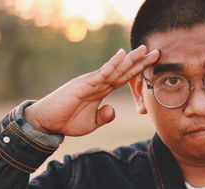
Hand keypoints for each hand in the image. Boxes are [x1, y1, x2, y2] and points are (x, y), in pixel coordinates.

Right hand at [24, 45, 159, 135]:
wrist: (48, 122)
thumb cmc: (67, 121)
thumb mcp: (92, 123)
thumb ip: (104, 116)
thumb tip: (112, 110)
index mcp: (101, 90)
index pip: (123, 78)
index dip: (138, 71)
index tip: (152, 65)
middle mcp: (98, 83)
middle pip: (123, 70)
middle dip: (140, 62)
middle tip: (156, 52)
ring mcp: (91, 82)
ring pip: (115, 69)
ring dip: (130, 60)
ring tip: (144, 50)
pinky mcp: (84, 84)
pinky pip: (101, 73)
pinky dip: (112, 64)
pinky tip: (122, 55)